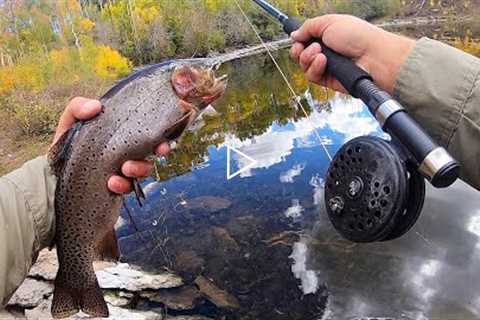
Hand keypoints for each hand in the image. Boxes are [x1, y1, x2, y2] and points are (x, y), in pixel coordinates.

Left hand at [52, 97, 170, 193]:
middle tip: (159, 151)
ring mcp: (123, 171)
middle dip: (161, 150)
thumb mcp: (69, 122)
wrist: (51, 176)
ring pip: (144, 170)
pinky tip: (111, 183)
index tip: (165, 136)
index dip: (161, 133)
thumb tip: (97, 106)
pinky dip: (123, 185)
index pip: (147, 130)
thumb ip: (78, 107)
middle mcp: (126, 152)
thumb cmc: (64, 146)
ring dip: (140, 168)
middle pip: (153, 150)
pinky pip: (128, 187)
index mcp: (121, 134)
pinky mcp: (117, 188)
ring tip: (125, 168)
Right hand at [289, 14, 415, 93]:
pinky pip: (312, 77)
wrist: (373, 57)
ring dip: (308, 58)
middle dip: (299, 50)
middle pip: (300, 55)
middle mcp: (326, 51)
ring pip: (304, 67)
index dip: (299, 41)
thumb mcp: (329, 22)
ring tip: (320, 53)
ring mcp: (327, 67)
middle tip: (306, 47)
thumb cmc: (358, 36)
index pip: (304, 40)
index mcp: (327, 36)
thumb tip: (294, 34)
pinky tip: (323, 61)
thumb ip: (308, 27)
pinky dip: (315, 68)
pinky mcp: (328, 80)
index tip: (299, 39)